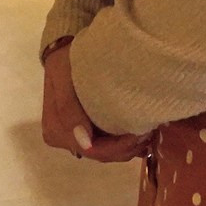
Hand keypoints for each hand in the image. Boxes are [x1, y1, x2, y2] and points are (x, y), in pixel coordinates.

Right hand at [41, 41, 148, 162]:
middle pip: (101, 154)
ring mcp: (77, 137)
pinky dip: (126, 140)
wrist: (64, 50)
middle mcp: (64, 140)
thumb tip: (85, 144)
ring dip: (129, 145)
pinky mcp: (87, 132)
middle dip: (127, 147)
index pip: (92, 151)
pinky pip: (109, 144)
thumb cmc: (65, 62)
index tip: (141, 132)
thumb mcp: (63, 78)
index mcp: (55, 132)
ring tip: (148, 129)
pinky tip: (140, 129)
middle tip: (150, 130)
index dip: (118, 147)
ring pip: (108, 152)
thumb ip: (69, 109)